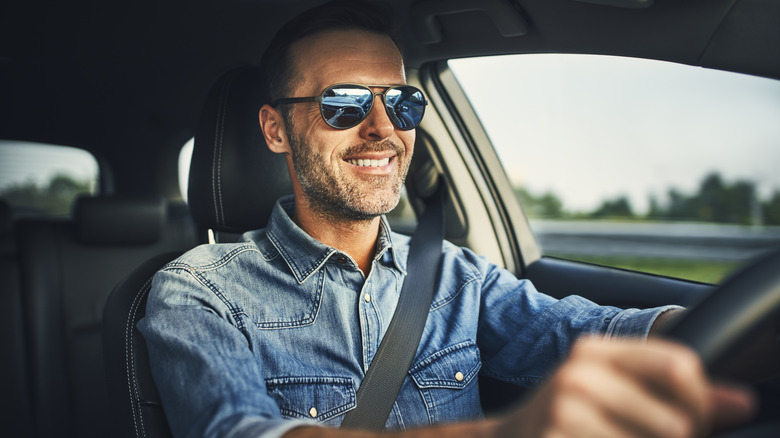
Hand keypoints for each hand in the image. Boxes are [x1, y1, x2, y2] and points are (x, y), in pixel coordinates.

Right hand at [494, 337, 755, 437]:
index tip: (694, 421)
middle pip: (677, 421)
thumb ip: (673, 393)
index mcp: (594, 352)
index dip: (702, 402)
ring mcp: (566, 410)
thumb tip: (743, 402)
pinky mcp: (558, 437)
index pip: (679, 365)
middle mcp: (579, 373)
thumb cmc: (564, 418)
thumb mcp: (611, 392)